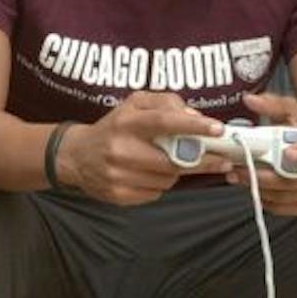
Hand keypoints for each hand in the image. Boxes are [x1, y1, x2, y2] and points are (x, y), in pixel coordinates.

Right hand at [56, 91, 229, 205]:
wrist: (76, 156)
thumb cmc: (113, 128)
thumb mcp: (134, 104)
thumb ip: (166, 103)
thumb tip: (195, 117)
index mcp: (126, 122)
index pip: (164, 122)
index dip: (193, 126)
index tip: (217, 129)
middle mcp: (120, 148)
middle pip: (173, 159)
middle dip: (201, 160)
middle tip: (220, 159)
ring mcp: (118, 174)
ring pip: (168, 179)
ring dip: (176, 172)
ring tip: (166, 162)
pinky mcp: (119, 194)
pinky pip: (156, 193)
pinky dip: (160, 184)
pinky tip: (148, 175)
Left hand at [230, 92, 296, 216]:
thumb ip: (274, 106)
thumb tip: (250, 99)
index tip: (288, 153)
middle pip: (294, 178)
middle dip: (262, 176)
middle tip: (237, 170)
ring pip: (287, 196)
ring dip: (259, 189)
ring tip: (240, 178)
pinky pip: (287, 208)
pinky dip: (268, 201)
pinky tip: (256, 190)